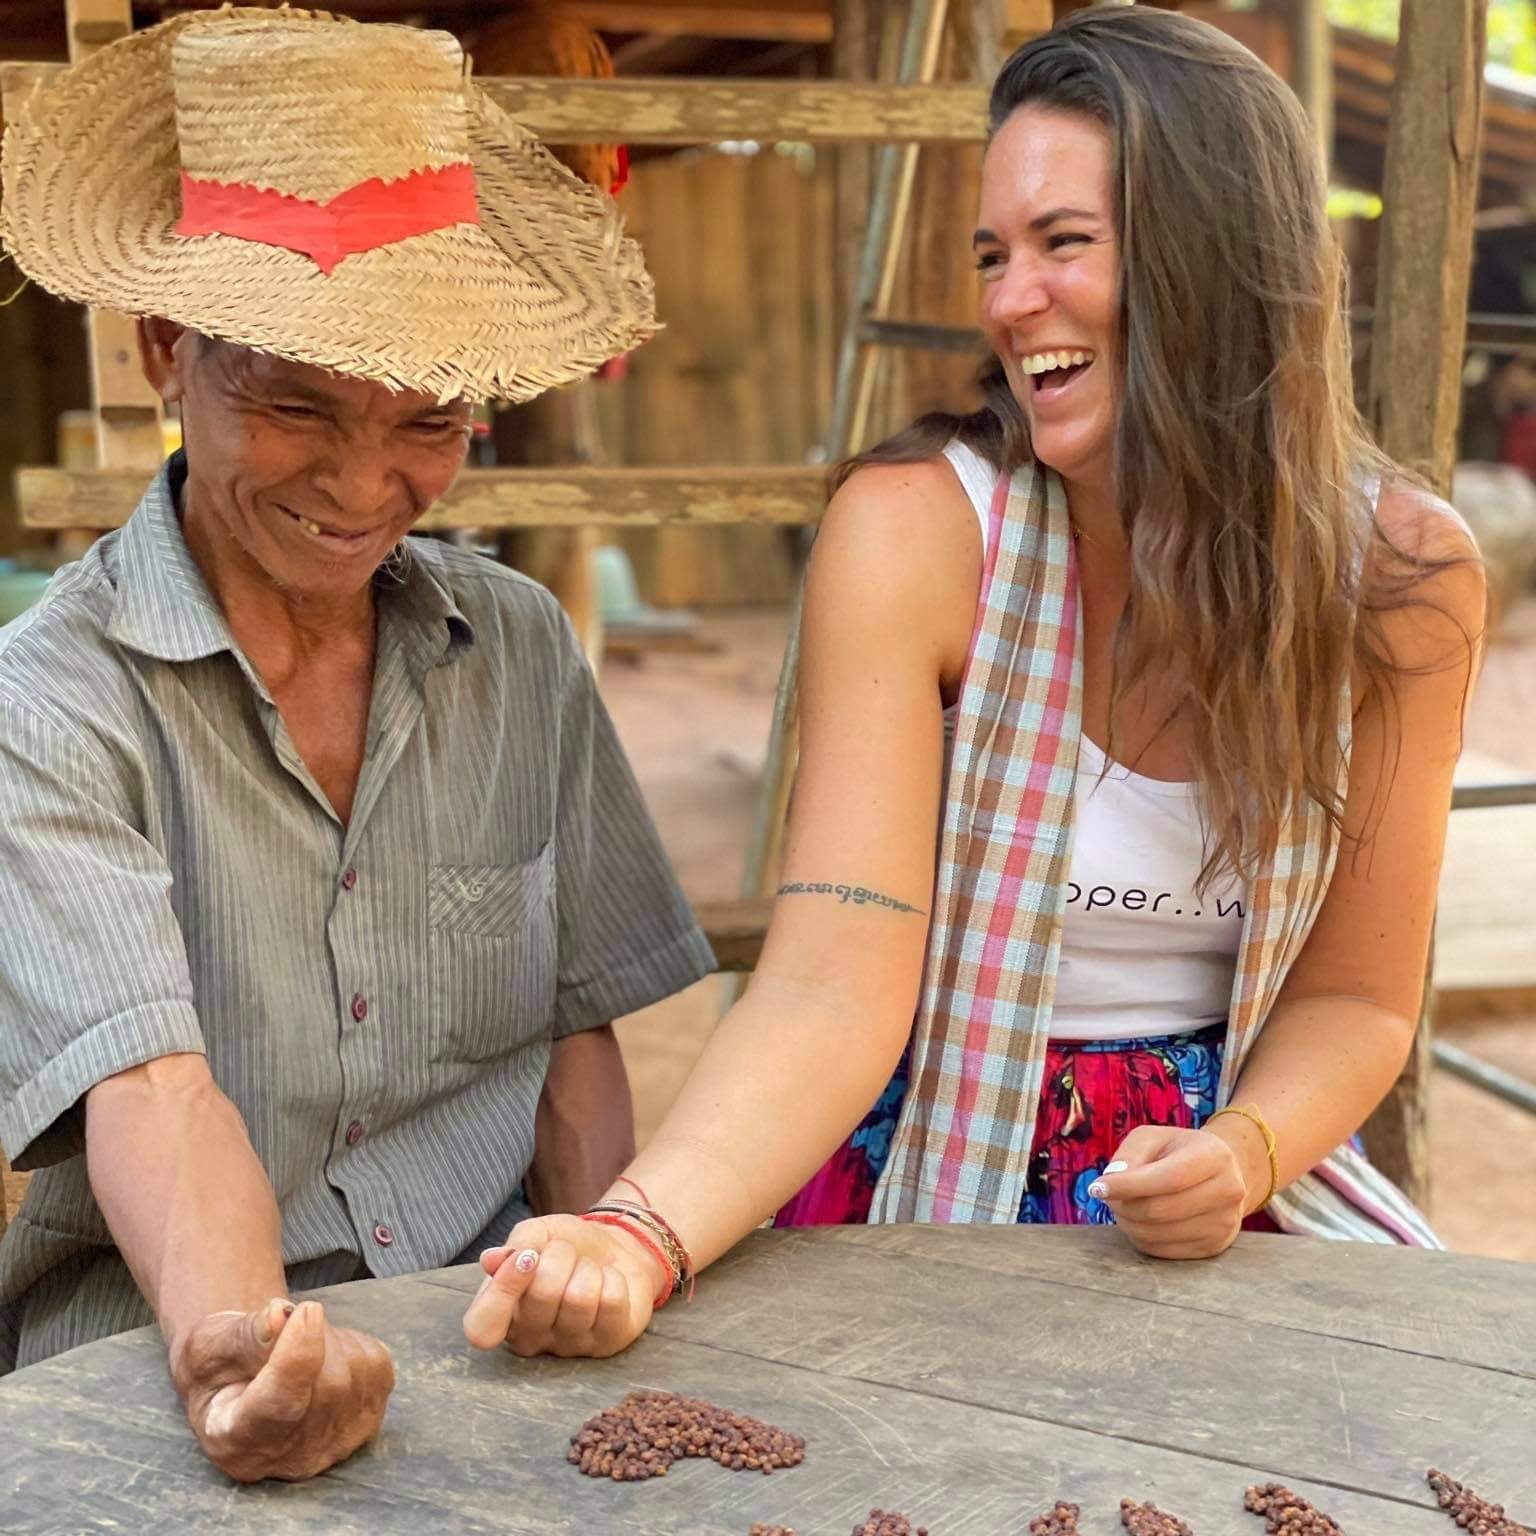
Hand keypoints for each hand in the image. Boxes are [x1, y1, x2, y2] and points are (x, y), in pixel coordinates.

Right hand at [170, 1298, 394, 1482]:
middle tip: (289, 1319)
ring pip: (358, 1373)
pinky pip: (377, 1366)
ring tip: (299, 1342)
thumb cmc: (220, 1365)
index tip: (306, 1309)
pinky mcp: (367, 1424)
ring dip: (333, 1337)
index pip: (280, 1406)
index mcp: (235, 1443)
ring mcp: (335, 1446)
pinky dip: (353, 1344)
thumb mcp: (210, 1345)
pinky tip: (324, 1354)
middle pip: (330, 1385)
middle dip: (317, 1334)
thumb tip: (279, 1315)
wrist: (244, 1382)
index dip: (298, 1356)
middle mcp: (289, 1459)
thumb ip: (242, 1336)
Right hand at [462, 1213, 666, 1358]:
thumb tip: (490, 1261)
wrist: (612, 1246)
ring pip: (580, 1298)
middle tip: (566, 1253)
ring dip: (587, 1268)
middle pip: (542, 1295)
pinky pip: (611, 1302)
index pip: (482, 1329)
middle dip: (560, 1256)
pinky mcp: (607, 1344)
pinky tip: (608, 1282)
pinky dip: (613, 1278)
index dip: (503, 1290)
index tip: (526, 1256)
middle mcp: (530, 1339)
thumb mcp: (535, 1235)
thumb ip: (514, 1247)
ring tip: (587, 1269)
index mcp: (501, 1315)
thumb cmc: (565, 1245)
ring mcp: (569, 1347)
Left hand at [1090, 1124, 1249, 1259]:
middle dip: (1124, 1205)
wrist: (1220, 1174)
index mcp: (1214, 1156)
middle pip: (1161, 1209)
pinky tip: (1139, 1221)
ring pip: (1159, 1234)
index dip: (1130, 1185)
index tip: (1097, 1187)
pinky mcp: (1215, 1246)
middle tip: (1107, 1195)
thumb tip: (1113, 1178)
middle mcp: (1228, 1191)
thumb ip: (1131, 1153)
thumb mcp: (1154, 1137)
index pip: (1169, 1177)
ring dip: (1128, 1222)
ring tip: (1122, 1205)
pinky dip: (1141, 1238)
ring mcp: (1224, 1223)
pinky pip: (1164, 1251)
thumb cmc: (1178, 1152)